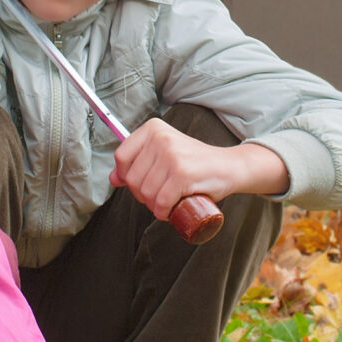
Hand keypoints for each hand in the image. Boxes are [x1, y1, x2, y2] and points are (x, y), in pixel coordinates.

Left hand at [109, 118, 288, 222]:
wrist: (229, 167)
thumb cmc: (195, 162)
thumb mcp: (164, 154)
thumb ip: (138, 161)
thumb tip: (113, 178)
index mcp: (153, 128)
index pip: (121, 157)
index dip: (126, 177)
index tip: (141, 183)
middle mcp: (161, 138)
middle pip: (132, 179)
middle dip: (142, 195)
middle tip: (159, 196)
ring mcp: (172, 156)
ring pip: (145, 193)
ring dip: (154, 206)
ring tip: (168, 202)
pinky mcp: (183, 174)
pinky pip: (161, 202)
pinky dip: (164, 212)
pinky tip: (171, 211)